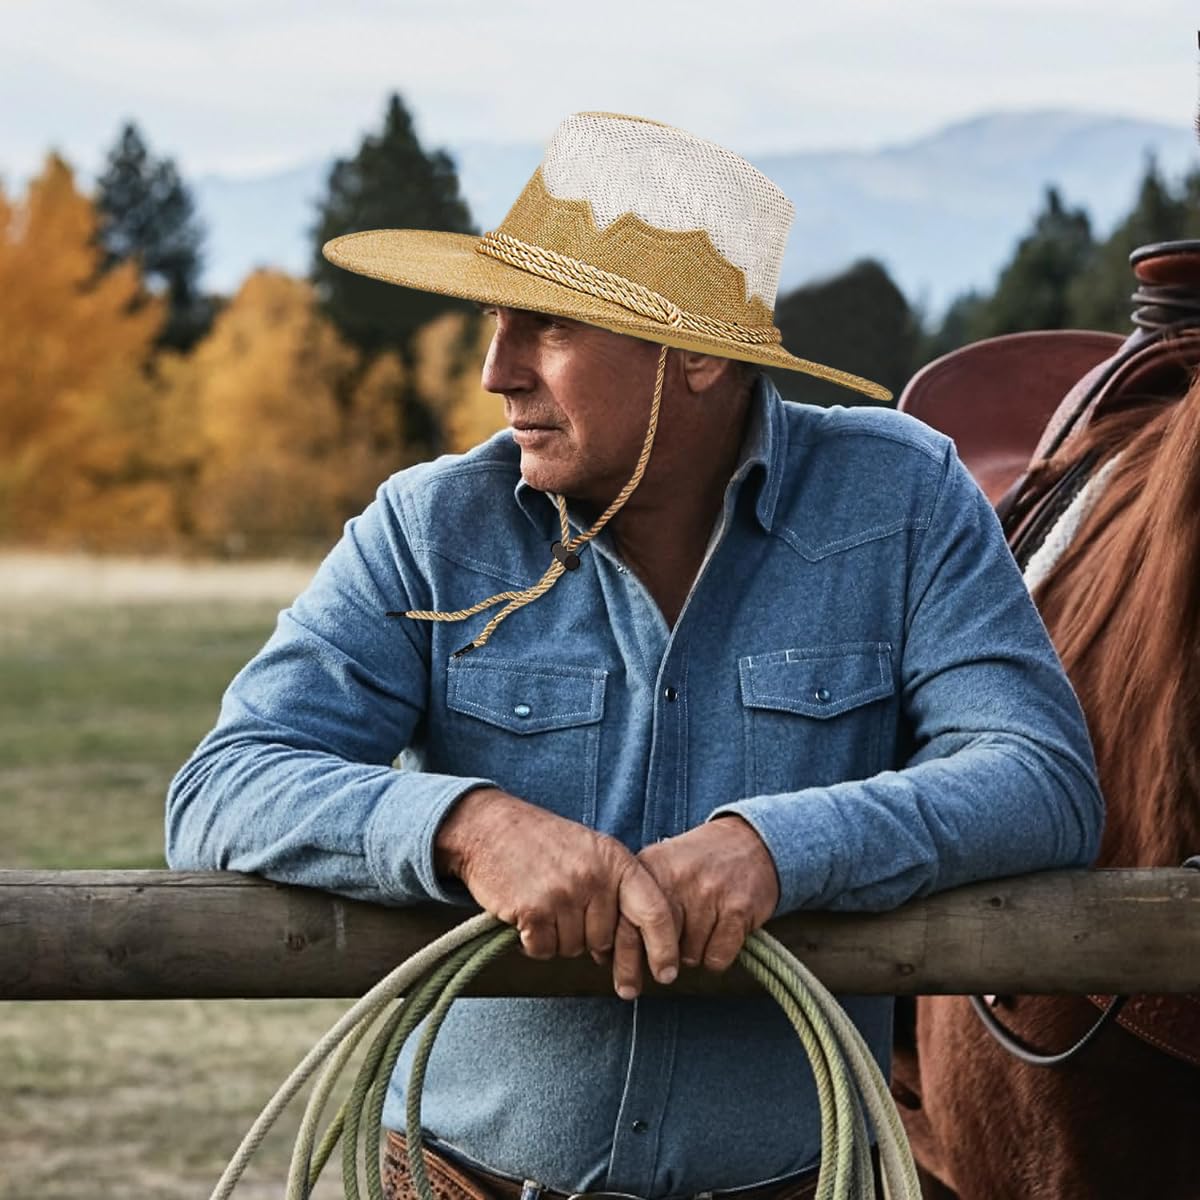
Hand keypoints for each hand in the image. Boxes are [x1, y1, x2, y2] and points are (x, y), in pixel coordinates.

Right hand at [435, 787, 678, 998]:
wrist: (489, 828)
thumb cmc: (543, 843)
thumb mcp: (591, 852)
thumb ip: (616, 890)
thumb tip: (630, 948)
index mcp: (616, 860)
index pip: (655, 911)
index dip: (664, 948)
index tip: (667, 974)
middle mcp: (595, 877)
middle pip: (606, 941)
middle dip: (587, 936)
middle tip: (564, 906)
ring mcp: (564, 894)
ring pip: (574, 949)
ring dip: (557, 937)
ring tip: (543, 901)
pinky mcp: (533, 911)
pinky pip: (544, 950)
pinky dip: (533, 941)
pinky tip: (526, 912)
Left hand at [624, 816, 779, 987]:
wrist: (747, 842)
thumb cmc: (696, 863)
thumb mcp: (659, 867)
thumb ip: (632, 904)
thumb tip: (607, 955)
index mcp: (650, 869)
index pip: (625, 925)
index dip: (625, 960)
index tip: (627, 983)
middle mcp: (677, 880)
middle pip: (658, 947)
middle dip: (660, 963)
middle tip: (664, 969)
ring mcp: (709, 893)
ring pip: (689, 957)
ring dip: (693, 953)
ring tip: (700, 928)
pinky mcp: (738, 908)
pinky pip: (717, 958)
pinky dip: (718, 955)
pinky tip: (720, 932)